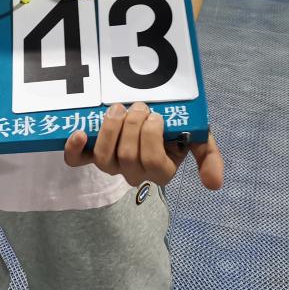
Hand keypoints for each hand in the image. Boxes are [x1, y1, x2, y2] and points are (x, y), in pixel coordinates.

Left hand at [64, 102, 223, 189]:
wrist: (152, 115)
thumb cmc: (176, 129)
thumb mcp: (198, 138)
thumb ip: (210, 157)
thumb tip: (214, 184)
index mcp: (161, 171)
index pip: (152, 162)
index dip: (151, 136)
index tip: (156, 115)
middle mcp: (133, 173)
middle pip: (126, 156)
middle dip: (132, 125)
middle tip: (138, 105)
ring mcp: (110, 165)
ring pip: (103, 158)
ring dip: (109, 129)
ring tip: (117, 109)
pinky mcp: (89, 155)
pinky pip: (76, 160)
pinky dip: (74, 148)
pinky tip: (79, 132)